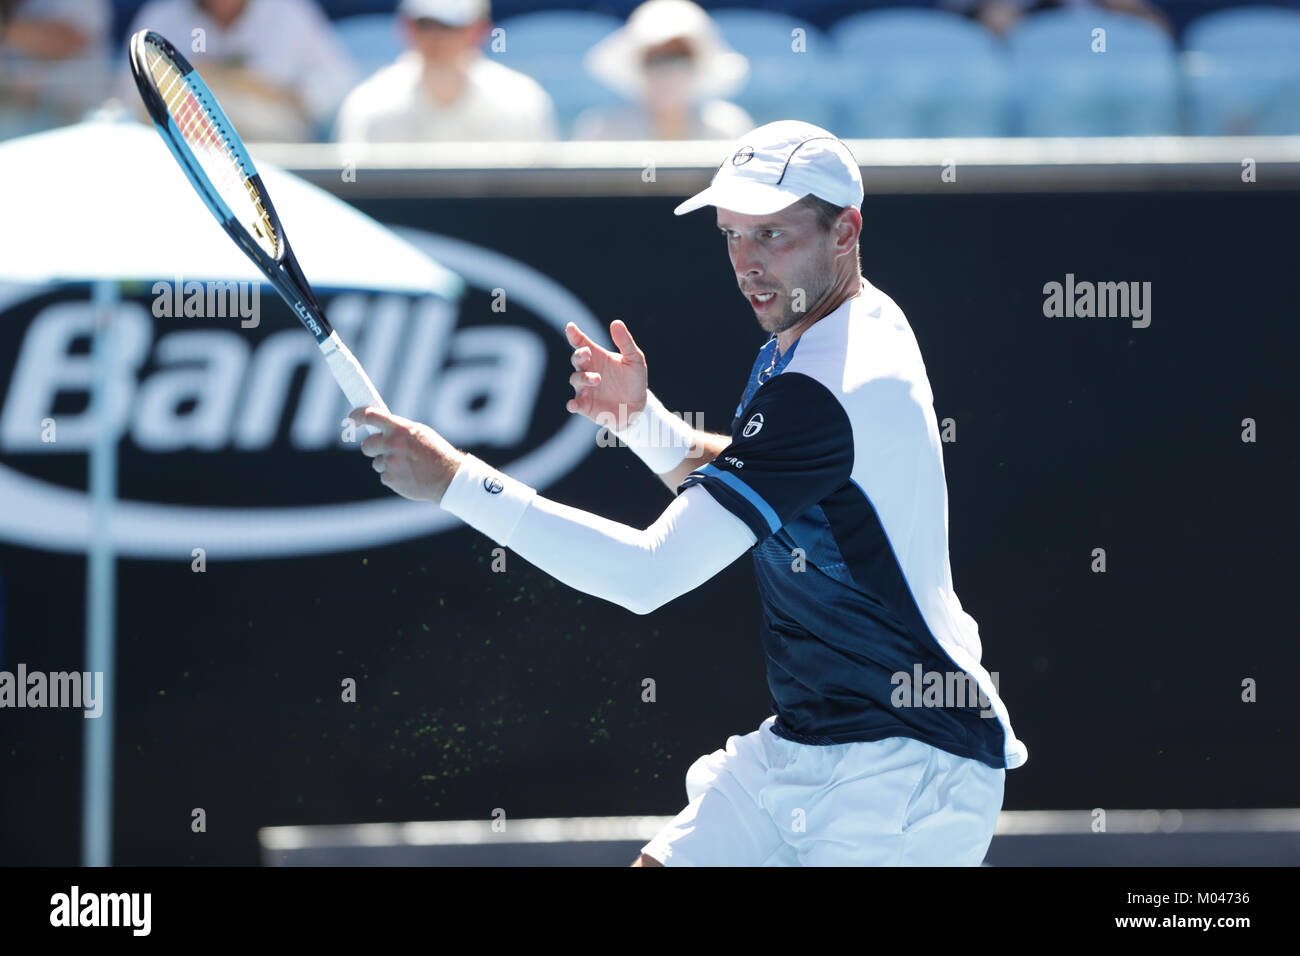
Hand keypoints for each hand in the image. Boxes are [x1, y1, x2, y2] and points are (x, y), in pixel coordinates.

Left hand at [350, 407, 464, 503]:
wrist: (447, 478)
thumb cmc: (436, 453)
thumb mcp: (421, 433)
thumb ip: (400, 429)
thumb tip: (381, 427)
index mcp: (400, 428)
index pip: (370, 416)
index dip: (357, 416)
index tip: (352, 418)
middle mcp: (392, 444)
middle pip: (366, 445)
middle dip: (373, 447)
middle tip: (384, 449)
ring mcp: (390, 462)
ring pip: (377, 462)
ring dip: (387, 464)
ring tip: (407, 466)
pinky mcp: (390, 478)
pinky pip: (384, 475)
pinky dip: (394, 476)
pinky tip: (409, 476)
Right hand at [565, 320, 648, 430]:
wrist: (638, 406)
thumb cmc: (634, 380)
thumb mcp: (634, 359)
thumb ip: (625, 342)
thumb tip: (616, 322)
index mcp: (597, 357)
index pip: (582, 343)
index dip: (574, 335)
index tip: (570, 327)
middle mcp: (588, 370)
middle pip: (577, 359)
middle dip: (579, 355)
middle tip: (587, 353)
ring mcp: (585, 388)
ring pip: (576, 380)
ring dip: (584, 378)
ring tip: (598, 379)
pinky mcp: (586, 406)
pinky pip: (575, 404)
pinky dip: (572, 404)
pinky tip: (572, 405)